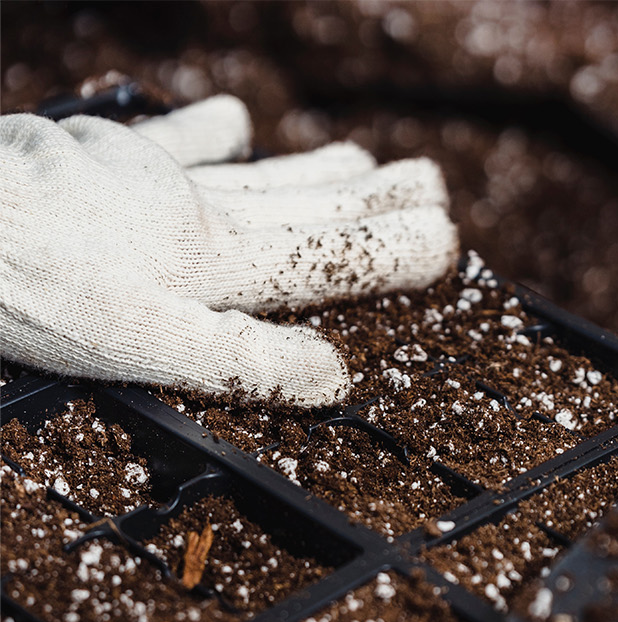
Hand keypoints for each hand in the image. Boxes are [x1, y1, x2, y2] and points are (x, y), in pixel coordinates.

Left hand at [0, 95, 456, 404]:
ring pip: (256, 177)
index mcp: (214, 267)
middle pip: (303, 208)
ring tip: (366, 157)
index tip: (448, 243)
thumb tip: (335, 376)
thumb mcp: (146, 348)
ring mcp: (150, 179)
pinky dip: (210, 131)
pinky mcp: (101, 159)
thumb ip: (244, 361)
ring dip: (315, 170)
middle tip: (434, 185)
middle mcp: (195, 214)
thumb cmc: (38, 290)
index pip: (324, 262)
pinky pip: (173, 139)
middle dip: (372, 200)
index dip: (388, 256)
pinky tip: (237, 120)